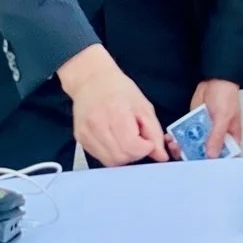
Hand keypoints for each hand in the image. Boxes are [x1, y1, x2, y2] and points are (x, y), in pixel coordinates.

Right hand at [58, 45, 167, 166]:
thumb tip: (162, 155)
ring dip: (124, 156)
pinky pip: (99, 157)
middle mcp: (98, 126)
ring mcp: (86, 134)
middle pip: (121, 157)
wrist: (91, 81)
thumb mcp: (143, 106)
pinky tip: (116, 141)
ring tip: (128, 140)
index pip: (132, 147)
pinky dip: (112, 154)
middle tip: (140, 141)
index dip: (145, 148)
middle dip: (136, 154)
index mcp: (117, 114)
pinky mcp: (81, 140)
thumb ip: (154, 132)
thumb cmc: (119, 89)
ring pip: (110, 161)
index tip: (149, 141)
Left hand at [165, 79, 241, 159]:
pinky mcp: (194, 123)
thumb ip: (216, 137)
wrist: (215, 80)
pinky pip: (185, 134)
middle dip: (191, 155)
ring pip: (193, 145)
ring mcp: (205, 130)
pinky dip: (178, 137)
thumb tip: (211, 156)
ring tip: (173, 144)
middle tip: (180, 154)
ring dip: (182, 146)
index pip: (223, 156)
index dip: (212, 164)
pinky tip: (170, 137)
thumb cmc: (226, 97)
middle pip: (205, 153)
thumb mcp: (223, 118)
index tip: (198, 167)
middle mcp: (217, 136)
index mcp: (230, 137)